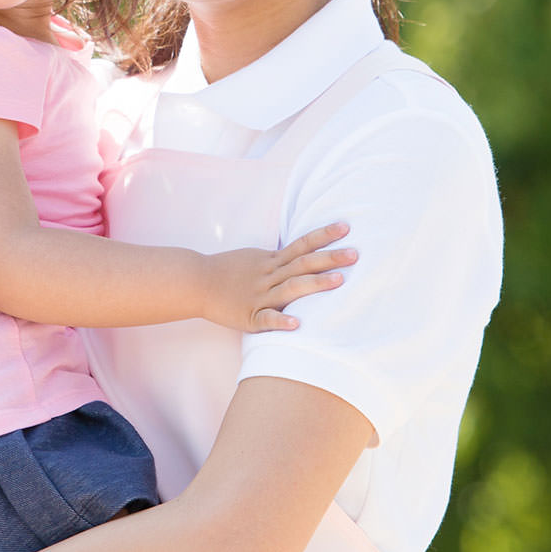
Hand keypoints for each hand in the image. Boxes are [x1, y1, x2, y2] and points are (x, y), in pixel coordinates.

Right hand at [204, 222, 353, 331]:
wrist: (195, 282)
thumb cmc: (227, 272)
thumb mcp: (254, 258)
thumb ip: (279, 259)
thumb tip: (304, 253)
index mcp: (270, 261)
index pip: (301, 245)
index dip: (323, 235)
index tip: (346, 227)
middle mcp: (268, 275)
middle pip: (302, 264)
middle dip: (329, 259)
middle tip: (355, 254)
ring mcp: (259, 295)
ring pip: (290, 288)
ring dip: (315, 284)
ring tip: (340, 281)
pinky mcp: (249, 316)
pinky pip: (266, 319)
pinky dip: (281, 321)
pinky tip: (297, 325)